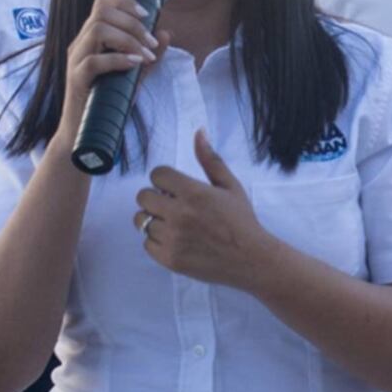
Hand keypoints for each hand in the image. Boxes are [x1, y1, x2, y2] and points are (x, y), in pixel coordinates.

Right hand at [58, 0, 168, 141]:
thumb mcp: (133, 74)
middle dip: (133, 23)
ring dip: (128, 39)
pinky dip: (118, 59)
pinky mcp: (76, 79)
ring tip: (145, 55)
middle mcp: (80, 44)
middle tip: (151, 42)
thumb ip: (149, 55)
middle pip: (102, 11)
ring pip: (98, 30)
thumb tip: (166, 33)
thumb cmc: (107, 102)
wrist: (85, 135)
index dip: (125, 1)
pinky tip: (135, 65)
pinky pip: (94, 61)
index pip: (102, 2)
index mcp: (91, 37)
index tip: (147, 15)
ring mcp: (75, 60)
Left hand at [133, 130, 277, 290]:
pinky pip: (146, 243)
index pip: (157, 174)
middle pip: (143, 196)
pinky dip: (156, 241)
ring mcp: (173, 238)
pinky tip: (175, 239)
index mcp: (193, 192)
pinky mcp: (169, 258)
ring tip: (173, 223)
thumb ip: (210, 159)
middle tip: (172, 205)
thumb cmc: (241, 220)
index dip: (164, 179)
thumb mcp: (229, 185)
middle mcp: (179, 214)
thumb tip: (199, 132)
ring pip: (141, 220)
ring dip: (154, 219)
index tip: (174, 187)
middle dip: (155, 197)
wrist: (250, 259)